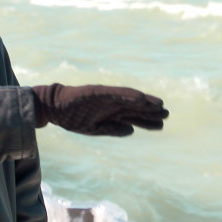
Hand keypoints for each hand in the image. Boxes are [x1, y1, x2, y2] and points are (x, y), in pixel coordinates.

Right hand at [31, 84, 168, 135]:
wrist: (54, 107)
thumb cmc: (73, 117)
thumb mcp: (95, 129)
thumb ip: (113, 129)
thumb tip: (132, 130)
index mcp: (111, 114)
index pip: (133, 117)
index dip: (147, 120)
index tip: (161, 124)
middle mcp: (112, 104)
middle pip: (135, 108)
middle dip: (150, 111)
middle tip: (167, 114)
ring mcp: (106, 97)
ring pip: (129, 99)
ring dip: (144, 101)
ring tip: (159, 105)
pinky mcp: (98, 92)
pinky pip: (116, 93)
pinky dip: (128, 95)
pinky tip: (140, 98)